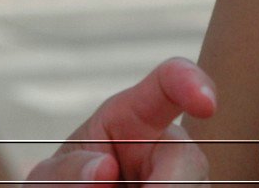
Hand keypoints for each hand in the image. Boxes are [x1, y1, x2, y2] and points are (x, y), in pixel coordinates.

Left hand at [24, 57, 216, 185]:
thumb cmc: (64, 186)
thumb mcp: (52, 174)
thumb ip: (68, 170)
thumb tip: (103, 170)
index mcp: (135, 117)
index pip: (169, 82)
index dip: (192, 83)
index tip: (206, 105)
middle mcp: (166, 147)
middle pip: (189, 159)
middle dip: (172, 185)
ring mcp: (182, 180)